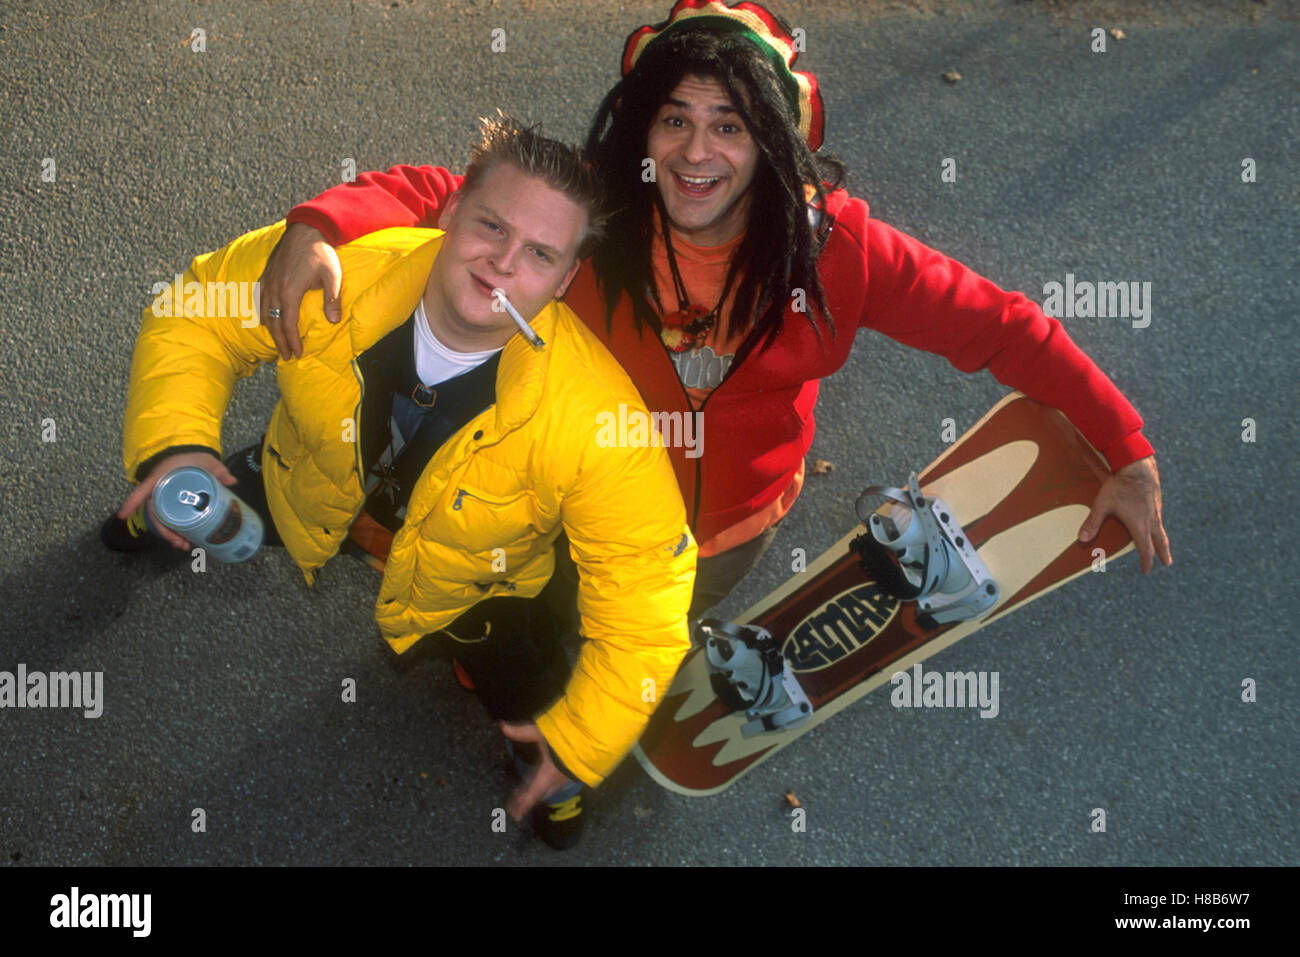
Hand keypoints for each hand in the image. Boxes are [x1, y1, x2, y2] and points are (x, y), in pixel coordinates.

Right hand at [117, 451, 236, 550]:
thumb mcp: (206, 461)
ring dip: (170, 535)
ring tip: (184, 546)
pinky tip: (184, 540)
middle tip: (180, 544)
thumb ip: (217, 469)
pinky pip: (168, 518)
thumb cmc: (192, 457)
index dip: (132, 502)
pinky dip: (174, 530)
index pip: (143, 490)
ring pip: (162, 520)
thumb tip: (231, 480)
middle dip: (165, 531)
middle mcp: (158, 489)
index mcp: (162, 476)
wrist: (190, 453)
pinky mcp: (170, 503)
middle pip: (156, 514)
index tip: (122, 516)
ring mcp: (163, 497)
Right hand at [258, 223, 342, 359]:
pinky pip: (260, 297)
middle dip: (280, 341)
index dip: (292, 341)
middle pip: (275, 322)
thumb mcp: (333, 276)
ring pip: (265, 311)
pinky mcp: (266, 273)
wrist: (306, 229)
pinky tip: (265, 319)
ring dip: (271, 329)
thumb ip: (332, 299)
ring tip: (278, 342)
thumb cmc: (321, 252)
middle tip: (286, 356)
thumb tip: (333, 321)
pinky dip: (262, 312)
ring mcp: (269, 280)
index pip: (289, 324)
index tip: (297, 354)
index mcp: (290, 292)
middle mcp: (275, 288)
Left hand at [498, 720, 575, 820]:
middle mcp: (556, 780)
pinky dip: (545, 788)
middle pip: (539, 795)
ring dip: (536, 795)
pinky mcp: (573, 774)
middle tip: (515, 810)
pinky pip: (556, 785)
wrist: (596, 740)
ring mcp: (566, 778)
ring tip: (525, 797)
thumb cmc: (569, 738)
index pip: (532, 793)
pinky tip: (544, 785)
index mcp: (547, 773)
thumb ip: (523, 732)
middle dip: (526, 802)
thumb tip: (502, 725)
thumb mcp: (543, 733)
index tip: (514, 815)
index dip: (522, 804)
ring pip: (548, 790)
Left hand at [1077, 455, 1171, 573]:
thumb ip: (1092, 522)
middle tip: (1168, 563)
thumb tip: (1081, 539)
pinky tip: (1155, 523)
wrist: (1137, 464)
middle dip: (1164, 553)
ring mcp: (1156, 509)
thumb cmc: (1118, 485)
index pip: (1145, 549)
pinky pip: (1159, 517)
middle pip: (1161, 541)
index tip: (1146, 570)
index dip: (1146, 561)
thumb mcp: (1102, 505)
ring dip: (1162, 539)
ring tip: (1163, 545)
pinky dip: (1159, 525)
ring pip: (1161, 528)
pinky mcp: (1157, 500)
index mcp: (1140, 525)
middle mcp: (1152, 519)